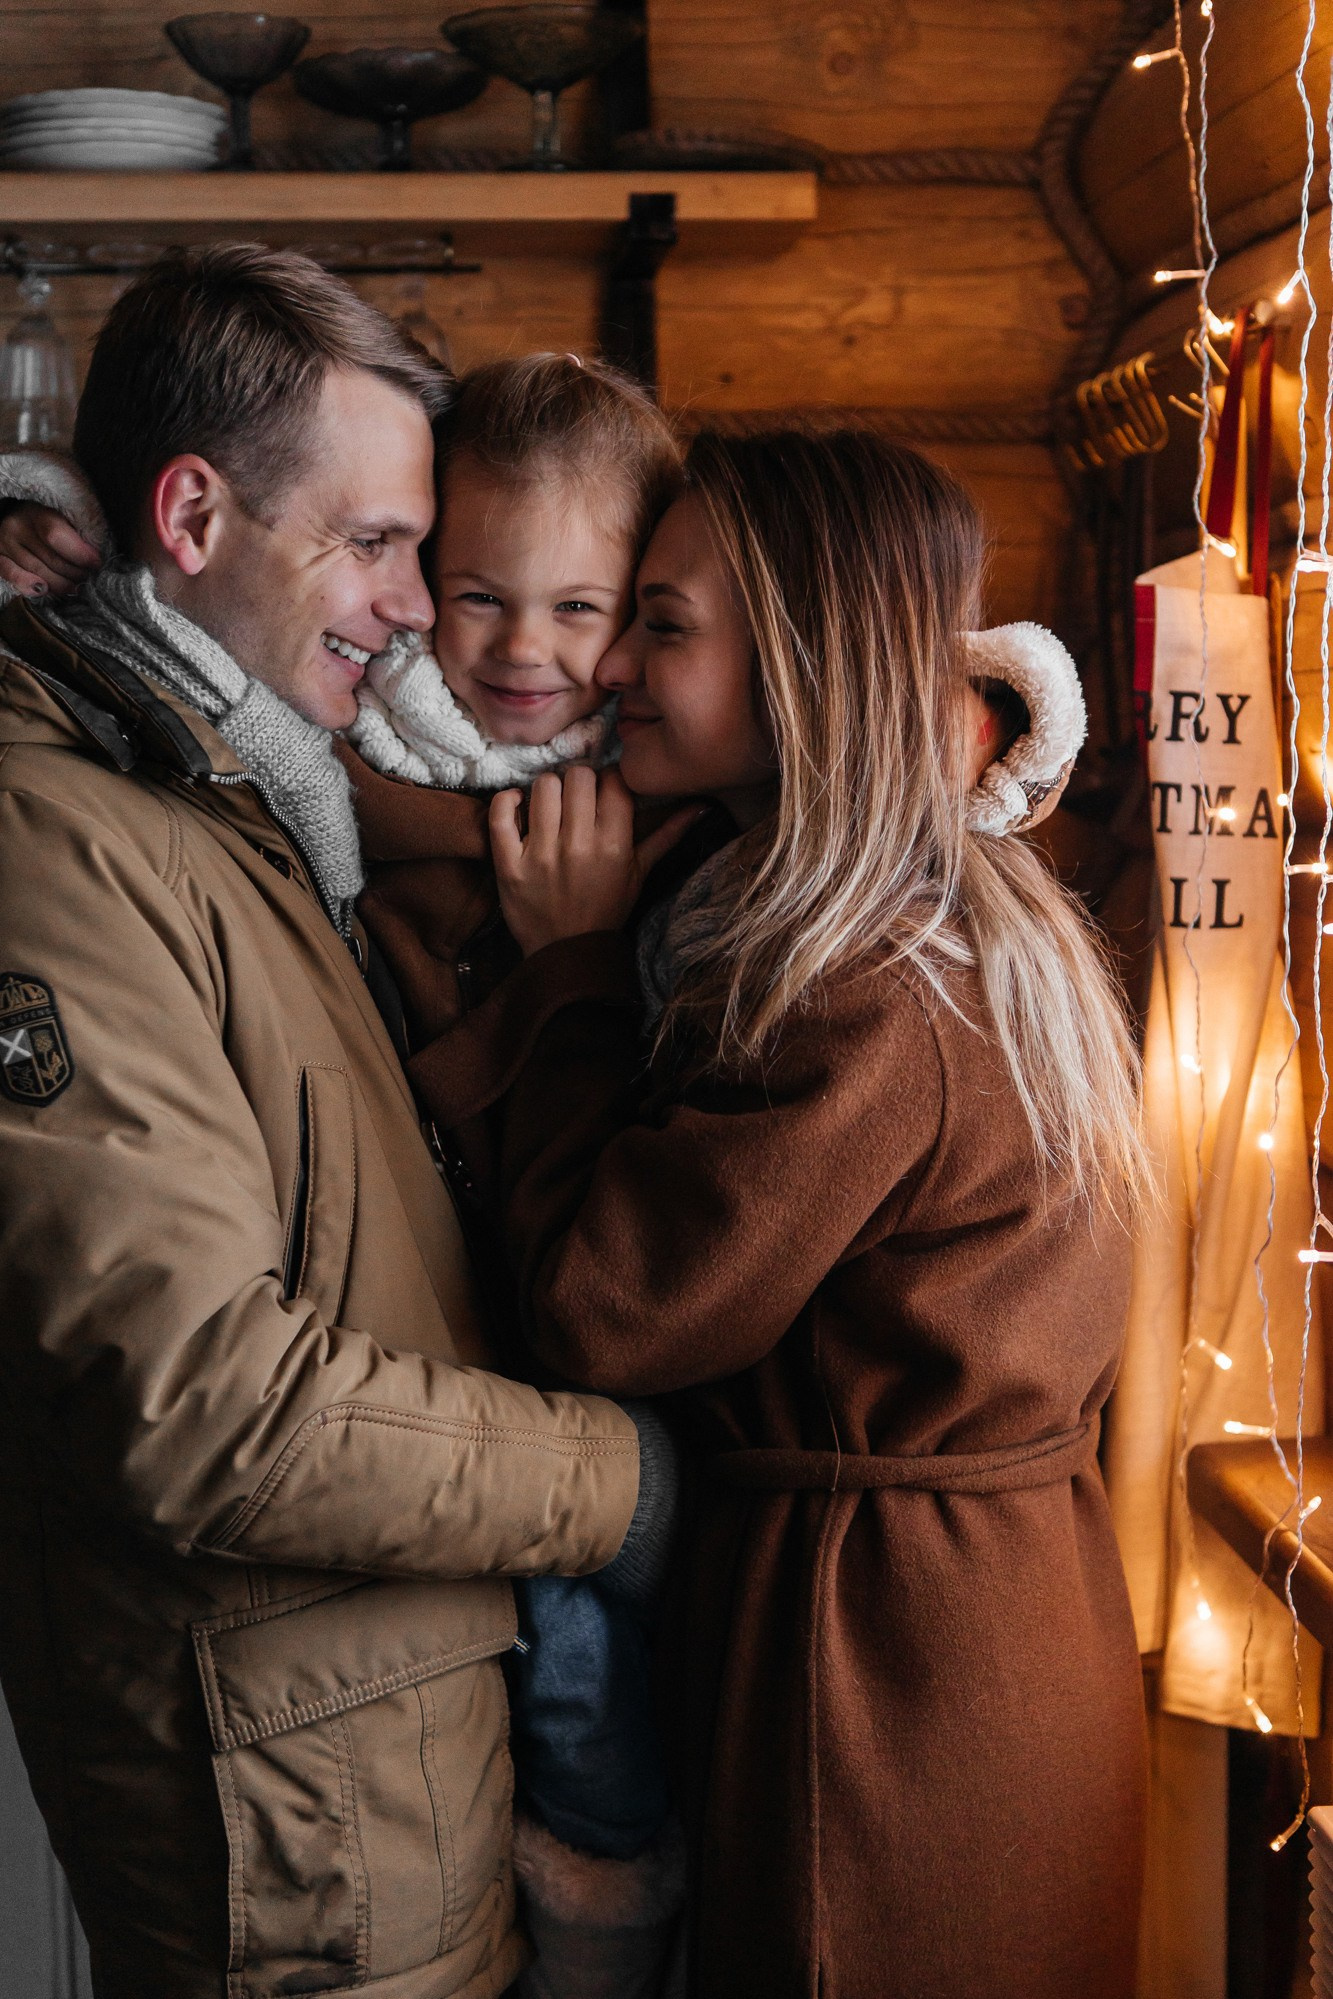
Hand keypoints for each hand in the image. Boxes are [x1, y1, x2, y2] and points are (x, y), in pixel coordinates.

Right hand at [0, 505, 100, 599]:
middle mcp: (16, 526)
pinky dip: (27, 585)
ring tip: (77, 587)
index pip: (56, 536)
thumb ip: (82, 526)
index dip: (80, 554)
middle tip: (90, 578)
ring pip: (38, 573)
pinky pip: (10, 575)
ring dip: (62, 585)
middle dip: (76, 574)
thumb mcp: (68, 512)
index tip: (97, 563)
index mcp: (37, 511)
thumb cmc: (54, 515)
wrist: (21, 515)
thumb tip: (97, 554)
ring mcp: (4, 543)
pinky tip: (43, 589)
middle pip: (51, 560)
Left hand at [490, 766, 701, 956]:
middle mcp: (578, 846)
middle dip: (579, 781)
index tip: (604, 789)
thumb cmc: (607, 909)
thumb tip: (700, 805)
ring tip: (551, 805)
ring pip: (542, 787)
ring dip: (548, 789)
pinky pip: (500, 814)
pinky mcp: (508, 865)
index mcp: (614, 845)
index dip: (609, 778)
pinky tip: (519, 804)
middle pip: (577, 777)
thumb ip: (667, 835)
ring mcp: (540, 855)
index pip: (613, 781)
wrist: (568, 953)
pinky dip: (507, 800)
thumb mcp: (640, 873)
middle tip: (577, 796)